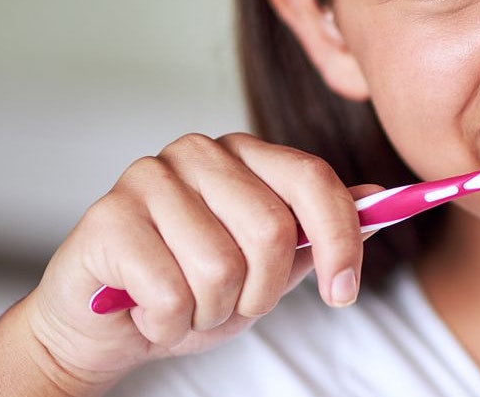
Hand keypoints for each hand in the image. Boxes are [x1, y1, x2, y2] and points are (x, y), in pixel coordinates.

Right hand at [18, 133, 380, 390]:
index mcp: (244, 155)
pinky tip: (147, 310)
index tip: (344, 293)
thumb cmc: (189, 289)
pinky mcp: (107, 217)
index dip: (340, 239)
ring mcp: (149, 177)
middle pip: (272, 230)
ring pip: (221, 268)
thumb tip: (378, 197)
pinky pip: (171, 294)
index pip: (312, 178)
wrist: (101, 326)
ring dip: (210, 311)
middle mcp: (198, 152)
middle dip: (261, 291)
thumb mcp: (267, 268)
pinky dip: (168, 323)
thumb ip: (317, 233)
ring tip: (184, 304)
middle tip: (230, 303)